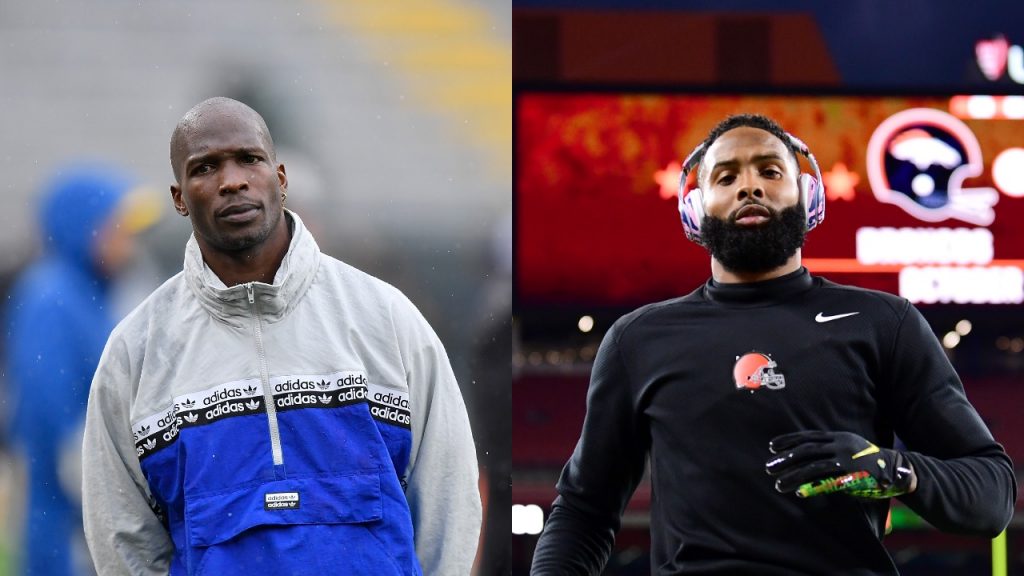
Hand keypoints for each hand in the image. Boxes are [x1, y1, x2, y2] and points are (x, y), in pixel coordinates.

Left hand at [765, 430, 914, 498]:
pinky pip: (827, 482)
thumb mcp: (848, 447)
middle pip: (806, 450)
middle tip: (768, 467)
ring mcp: (846, 460)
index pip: (808, 436)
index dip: (788, 440)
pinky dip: (811, 487)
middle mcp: (840, 445)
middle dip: (785, 458)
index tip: (771, 446)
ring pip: (812, 467)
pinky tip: (799, 493)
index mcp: (838, 436)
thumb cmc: (868, 460)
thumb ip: (829, 448)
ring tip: (777, 484)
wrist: (897, 470)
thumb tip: (804, 454)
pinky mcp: (852, 476)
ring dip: (792, 475)